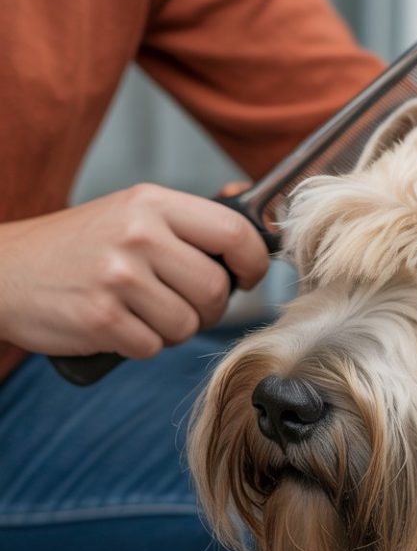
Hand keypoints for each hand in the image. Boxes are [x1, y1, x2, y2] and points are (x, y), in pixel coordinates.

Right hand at [0, 184, 268, 358]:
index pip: (234, 232)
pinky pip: (152, 347)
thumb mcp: (132, 212)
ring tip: (141, 312)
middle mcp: (138, 235)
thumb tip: (258, 213)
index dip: (253, 262)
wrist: (5, 271)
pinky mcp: (100, 318)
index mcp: (152, 203)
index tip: (246, 276)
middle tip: (180, 303)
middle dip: (207, 308)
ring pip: (187, 324)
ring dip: (171, 329)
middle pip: (215, 290)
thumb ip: (190, 219)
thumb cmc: (78, 246)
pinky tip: (117, 324)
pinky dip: (140, 344)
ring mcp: (118, 277)